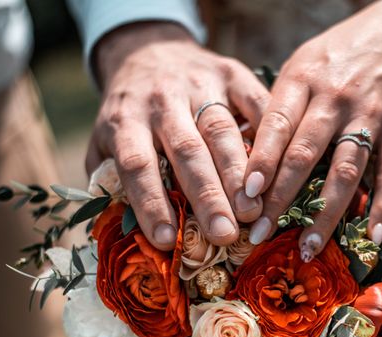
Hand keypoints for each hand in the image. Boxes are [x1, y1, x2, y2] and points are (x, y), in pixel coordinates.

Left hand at [87, 22, 269, 248]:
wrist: (150, 52)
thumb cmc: (129, 112)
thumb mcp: (103, 140)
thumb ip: (106, 179)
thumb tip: (121, 231)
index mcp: (125, 120)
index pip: (136, 164)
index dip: (151, 202)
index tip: (168, 240)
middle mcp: (161, 100)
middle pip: (186, 151)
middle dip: (207, 196)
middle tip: (225, 234)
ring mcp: (199, 83)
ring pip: (220, 131)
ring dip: (238, 173)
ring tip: (252, 211)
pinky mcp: (231, 73)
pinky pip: (254, 102)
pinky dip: (268, 134)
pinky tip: (278, 166)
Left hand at [243, 1, 381, 259]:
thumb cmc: (339, 55)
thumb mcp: (302, 66)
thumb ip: (279, 107)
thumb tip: (247, 158)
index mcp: (303, 80)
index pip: (277, 125)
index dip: (261, 161)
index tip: (245, 194)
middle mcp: (336, 99)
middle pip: (305, 155)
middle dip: (280, 200)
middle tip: (260, 235)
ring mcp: (370, 116)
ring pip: (345, 171)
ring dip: (326, 214)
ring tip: (309, 247)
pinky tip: (372, 235)